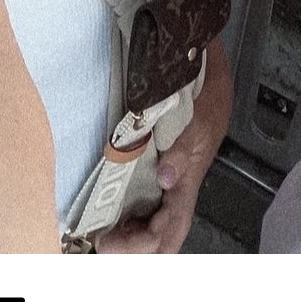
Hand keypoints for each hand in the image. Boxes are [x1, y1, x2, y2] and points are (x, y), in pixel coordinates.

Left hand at [96, 42, 231, 254]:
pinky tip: (103, 212)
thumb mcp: (200, 115)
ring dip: (126, 233)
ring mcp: (164, 169)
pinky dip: (122, 210)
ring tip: (97, 236)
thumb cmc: (203, 84)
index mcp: (189, 176)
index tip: (112, 246)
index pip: (173, 228)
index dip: (146, 245)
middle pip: (159, 232)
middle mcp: (176, 180)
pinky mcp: (153, 155)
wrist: (200, 54)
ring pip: (147, 217)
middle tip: (98, 246)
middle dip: (132, 247)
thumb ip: (184, 150)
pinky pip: (139, 194)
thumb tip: (167, 179)